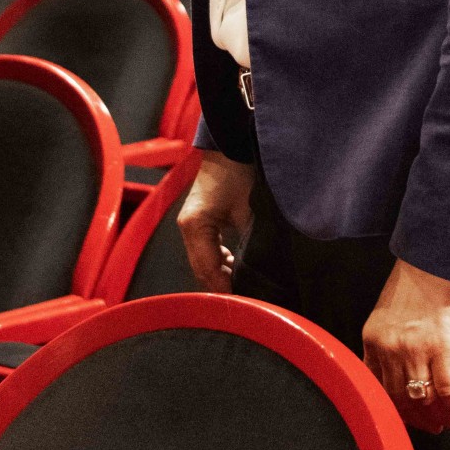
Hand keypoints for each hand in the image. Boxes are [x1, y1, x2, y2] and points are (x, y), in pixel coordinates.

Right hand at [176, 151, 254, 292]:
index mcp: (196, 225)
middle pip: (203, 269)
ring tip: (247, 285)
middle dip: (224, 285)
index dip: (227, 288)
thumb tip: (260, 269)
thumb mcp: (249, 209)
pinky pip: (207, 251)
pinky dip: (221, 262)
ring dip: (223, 274)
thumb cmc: (239, 172)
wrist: (230, 147)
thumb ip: (250, 240)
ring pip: (204, 262)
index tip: (247, 303)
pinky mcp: (198, 223)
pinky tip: (237, 266)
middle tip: (250, 299)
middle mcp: (189, 228)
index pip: (208, 269)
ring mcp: (191, 225)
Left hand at [362, 258, 449, 433]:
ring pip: (423, 397)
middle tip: (435, 425)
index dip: (397, 410)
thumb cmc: (417, 284)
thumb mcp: (387, 315)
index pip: (379, 389)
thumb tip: (400, 379)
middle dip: (419, 418)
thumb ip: (387, 345)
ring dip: (440, 415)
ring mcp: (416, 349)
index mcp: (374, 340)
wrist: (438, 259)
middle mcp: (391, 348)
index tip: (410, 419)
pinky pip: (448, 387)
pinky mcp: (443, 346)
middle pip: (401, 398)